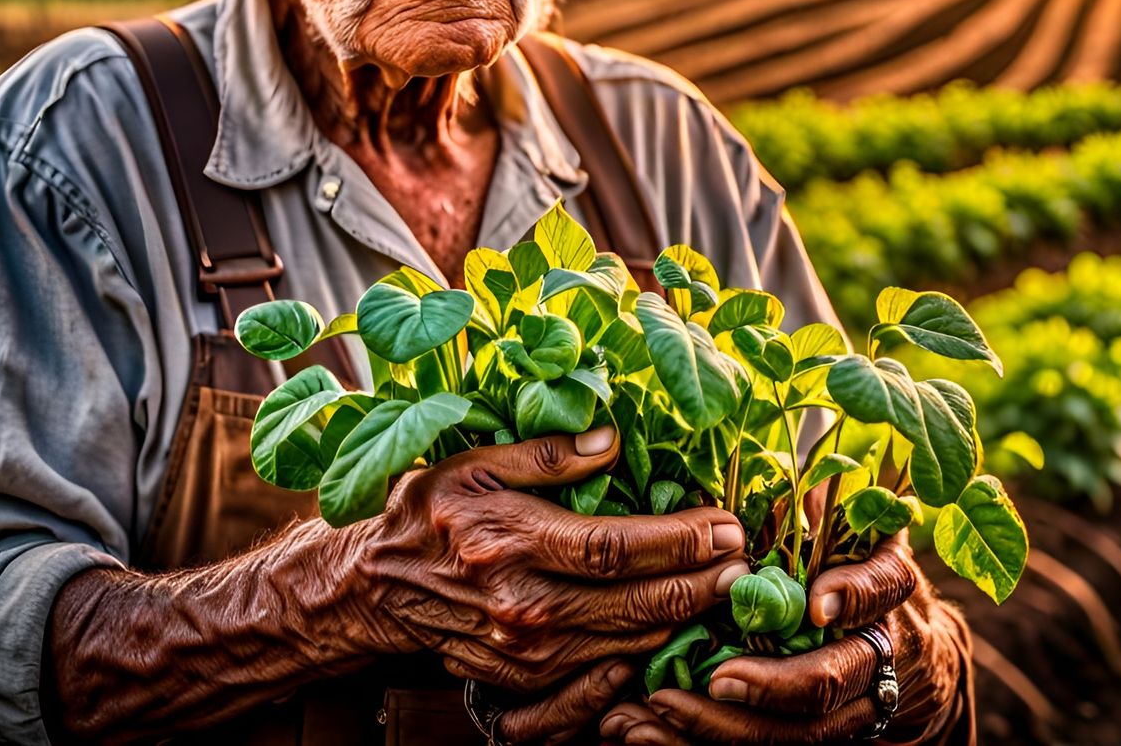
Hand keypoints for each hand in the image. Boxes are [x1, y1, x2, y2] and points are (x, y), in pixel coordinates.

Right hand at [351, 427, 749, 707]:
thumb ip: (545, 454)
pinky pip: (602, 675)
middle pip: (635, 604)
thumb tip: (613, 439)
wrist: (374, 591)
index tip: (726, 526)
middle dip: (700, 584)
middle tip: (746, 564)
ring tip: (724, 591)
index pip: (617, 548)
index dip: (679, 541)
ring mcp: (527, 653)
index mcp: (514, 543)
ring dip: (683, 620)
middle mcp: (525, 606)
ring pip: (628, 643)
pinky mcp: (525, 681)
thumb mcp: (475, 464)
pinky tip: (673, 630)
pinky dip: (645, 654)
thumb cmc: (429, 514)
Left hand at [599, 533, 966, 744]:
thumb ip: (803, 502)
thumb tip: (751, 477)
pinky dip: (701, 741)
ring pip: (800, 732)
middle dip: (774, 685)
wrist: (895, 638)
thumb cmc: (844, 555)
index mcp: (884, 581)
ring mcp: (850, 702)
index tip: (816, 604)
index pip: (881, 587)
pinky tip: (642, 731)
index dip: (852, 596)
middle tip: (715, 677)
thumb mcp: (834, 518)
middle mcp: (873, 646)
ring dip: (726, 727)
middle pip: (834, 680)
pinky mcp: (811, 731)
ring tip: (658, 706)